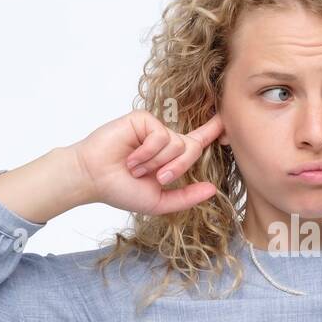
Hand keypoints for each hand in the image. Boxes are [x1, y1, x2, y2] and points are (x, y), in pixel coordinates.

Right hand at [70, 110, 224, 214]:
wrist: (93, 179)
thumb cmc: (121, 190)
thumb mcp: (159, 201)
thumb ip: (186, 197)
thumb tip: (212, 190)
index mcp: (171, 157)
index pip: (198, 141)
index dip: (214, 131)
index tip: (228, 119)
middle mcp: (165, 140)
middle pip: (192, 148)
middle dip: (177, 168)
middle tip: (156, 178)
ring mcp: (154, 128)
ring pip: (177, 144)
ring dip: (156, 162)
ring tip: (136, 167)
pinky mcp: (143, 120)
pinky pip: (161, 136)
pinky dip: (147, 152)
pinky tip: (131, 157)